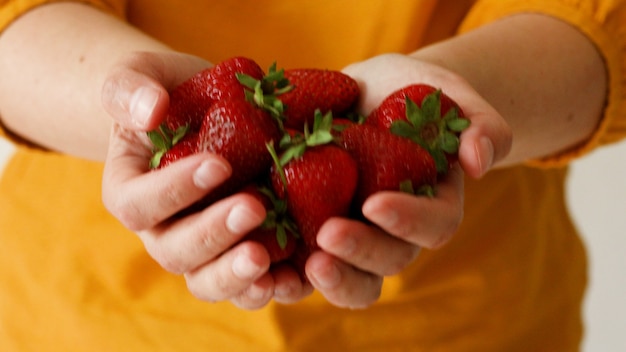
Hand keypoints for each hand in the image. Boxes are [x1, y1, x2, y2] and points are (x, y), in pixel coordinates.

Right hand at [100, 51, 312, 308]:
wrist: (207, 112)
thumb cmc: (172, 92)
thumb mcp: (142, 74)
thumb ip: (131, 87)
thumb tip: (149, 111)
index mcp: (130, 192)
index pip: (139, 204)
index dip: (174, 191)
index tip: (218, 165)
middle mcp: (162, 230)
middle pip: (176, 252)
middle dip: (215, 235)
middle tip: (254, 208)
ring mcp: (202, 248)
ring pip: (208, 281)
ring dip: (237, 277)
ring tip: (268, 261)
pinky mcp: (239, 252)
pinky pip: (249, 285)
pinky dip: (272, 287)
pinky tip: (295, 276)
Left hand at [299, 53, 511, 308]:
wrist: (364, 93)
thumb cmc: (413, 92)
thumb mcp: (450, 95)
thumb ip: (479, 123)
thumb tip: (479, 162)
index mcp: (432, 206)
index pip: (432, 226)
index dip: (406, 221)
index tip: (375, 203)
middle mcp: (394, 232)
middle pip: (388, 261)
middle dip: (360, 253)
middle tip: (328, 237)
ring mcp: (354, 234)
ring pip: (349, 277)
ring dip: (329, 278)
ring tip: (301, 266)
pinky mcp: (314, 230)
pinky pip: (303, 263)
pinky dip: (286, 272)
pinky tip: (262, 262)